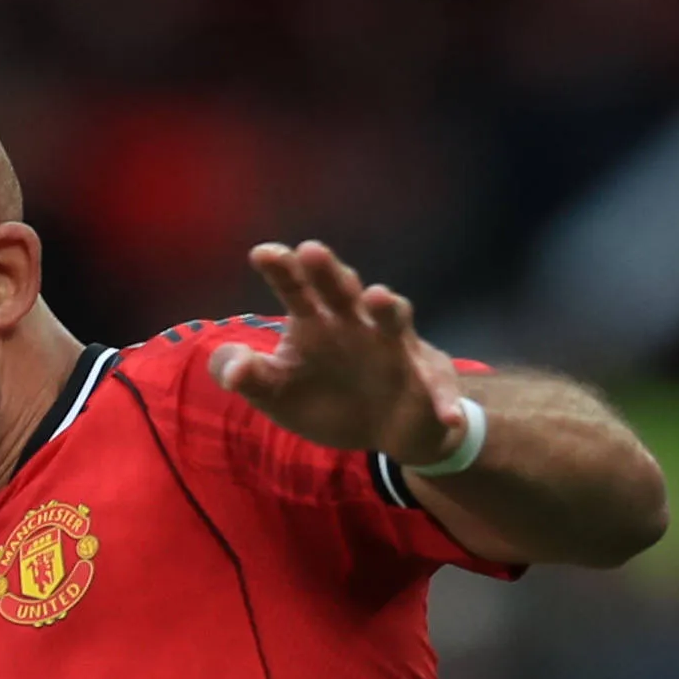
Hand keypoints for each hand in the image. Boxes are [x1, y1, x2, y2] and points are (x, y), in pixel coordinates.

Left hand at [207, 241, 469, 469]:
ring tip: (378, 298)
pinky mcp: (426, 381)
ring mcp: (395, 348)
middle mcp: (357, 324)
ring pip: (394, 322)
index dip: (282, 270)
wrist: (382, 426)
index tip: (261, 252)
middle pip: (342, 292)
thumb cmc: (326, 396)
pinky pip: (436, 391)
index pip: (297, 290)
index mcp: (317, 322)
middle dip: (329, 273)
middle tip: (310, 252)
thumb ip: (252, 377)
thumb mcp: (278, 393)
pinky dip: (444, 403)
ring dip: (388, 309)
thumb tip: (230, 367)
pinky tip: (448, 416)